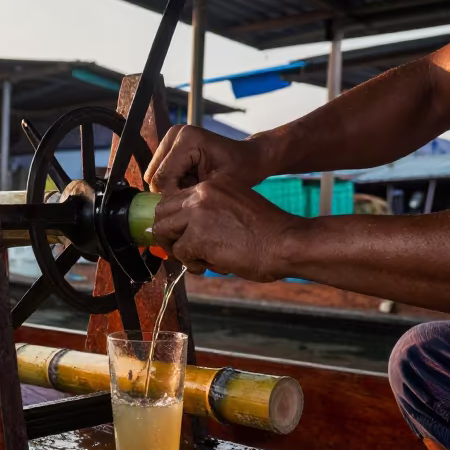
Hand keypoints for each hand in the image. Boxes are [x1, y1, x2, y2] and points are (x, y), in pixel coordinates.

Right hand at [145, 125, 270, 196]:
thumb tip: (164, 207)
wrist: (249, 158)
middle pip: (154, 176)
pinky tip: (191, 181)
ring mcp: (170, 137)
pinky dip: (174, 181)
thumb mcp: (216, 186)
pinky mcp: (169, 145)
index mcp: (186, 139)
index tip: (191, 204)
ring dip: (172, 186)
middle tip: (195, 193)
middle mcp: (174, 134)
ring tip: (195, 186)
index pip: (162, 177)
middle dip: (171, 190)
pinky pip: (160, 172)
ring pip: (155, 175)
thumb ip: (187, 194)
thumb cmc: (240, 171)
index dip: (172, 197)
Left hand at [151, 176, 300, 279]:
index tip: (179, 235)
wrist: (287, 242)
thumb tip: (183, 234)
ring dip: (177, 250)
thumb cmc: (268, 233)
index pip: (176, 198)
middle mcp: (202, 192)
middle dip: (168, 235)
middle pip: (162, 212)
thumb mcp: (235, 209)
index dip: (173, 220)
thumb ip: (209, 214)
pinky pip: (180, 253)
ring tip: (199, 260)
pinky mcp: (198, 235)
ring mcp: (198, 213)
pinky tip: (212, 265)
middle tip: (182, 250)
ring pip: (164, 232)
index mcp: (213, 183)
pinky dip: (192, 264)